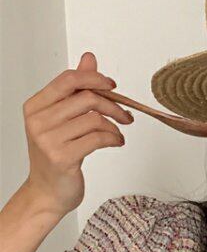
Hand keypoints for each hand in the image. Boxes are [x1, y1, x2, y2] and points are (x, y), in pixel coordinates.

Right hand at [23, 51, 132, 216]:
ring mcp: (49, 140)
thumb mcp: (62, 119)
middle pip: (86, 98)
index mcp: (36, 106)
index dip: (95, 79)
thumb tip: (89, 58)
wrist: (47, 193)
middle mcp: (39, 121)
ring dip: (115, 125)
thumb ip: (76, 89)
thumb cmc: (56, 155)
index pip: (68, 80)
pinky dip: (114, 138)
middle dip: (113, 105)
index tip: (112, 86)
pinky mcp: (64, 158)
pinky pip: (99, 138)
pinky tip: (117, 142)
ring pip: (95, 119)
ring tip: (119, 133)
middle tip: (125, 115)